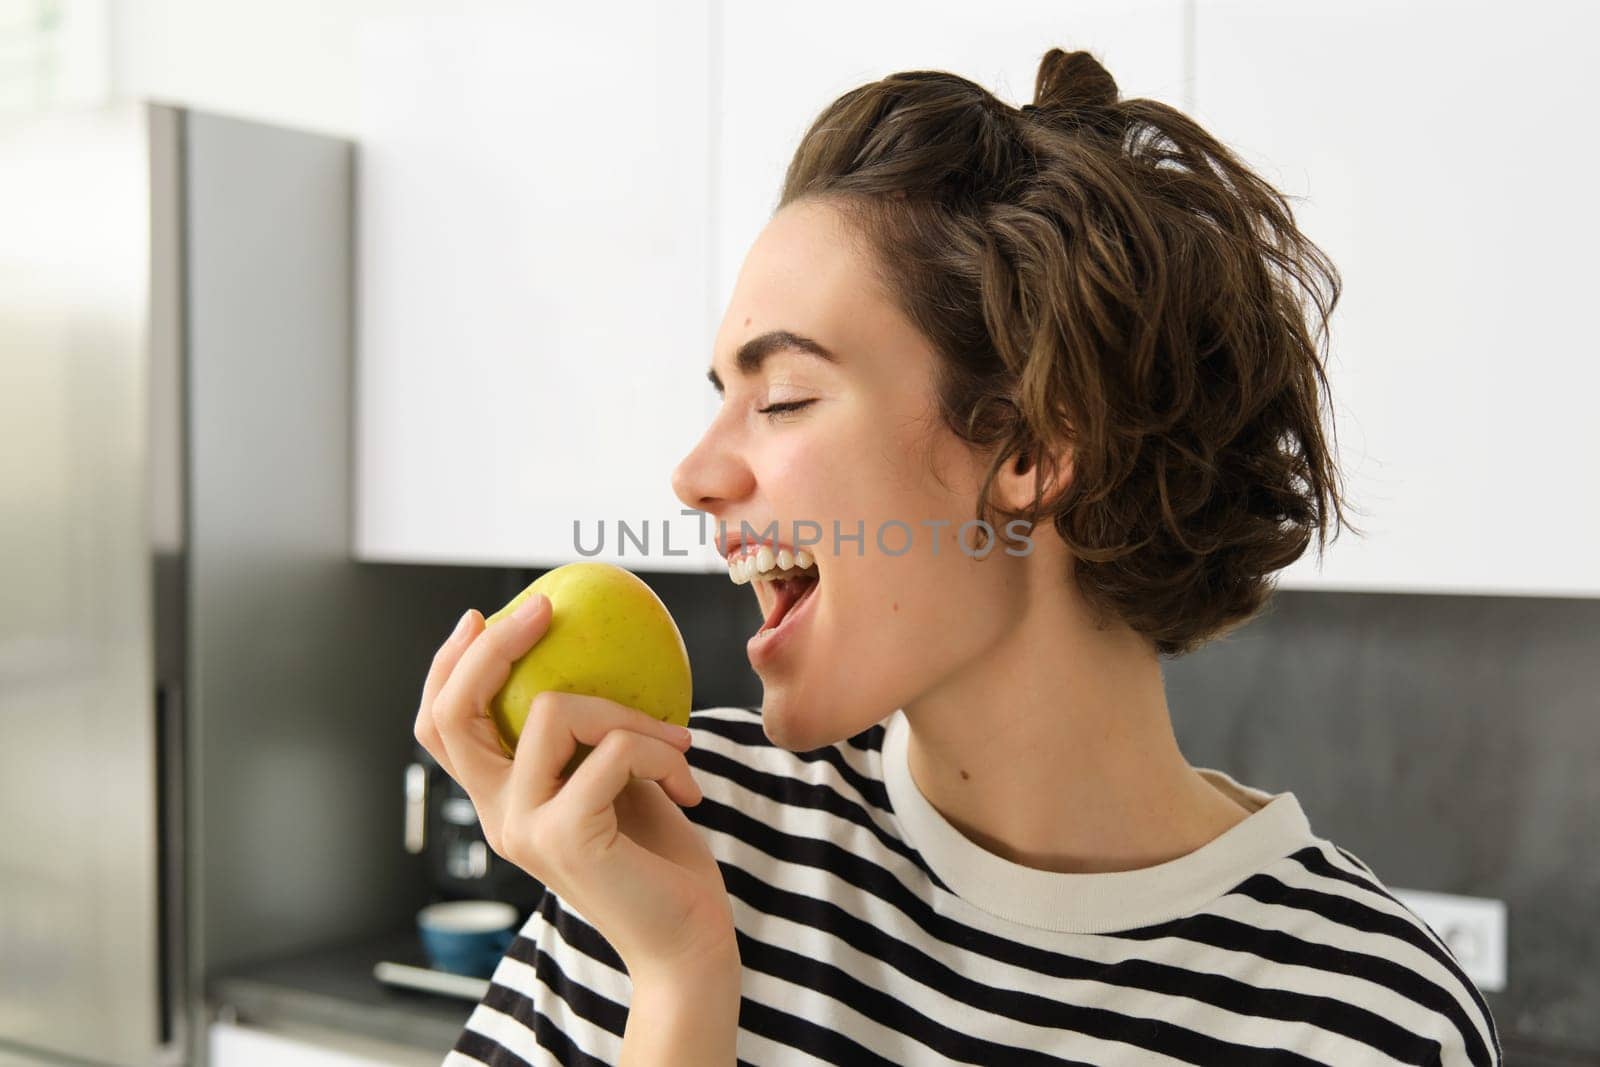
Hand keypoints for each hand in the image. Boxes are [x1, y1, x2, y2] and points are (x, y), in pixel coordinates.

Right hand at [413, 597, 738, 981]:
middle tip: (543, 610)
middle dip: (491, 648)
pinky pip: (614, 750)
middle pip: (455, 714)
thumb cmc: (660, 859)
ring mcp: (525, 828)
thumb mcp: (617, 780)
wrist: (686, 943)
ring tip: (676, 742)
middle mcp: (498, 817)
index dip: (446, 668)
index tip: (480, 617)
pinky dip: (662, 753)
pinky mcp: (566, 836)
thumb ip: (590, 736)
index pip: (441, 729)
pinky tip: (688, 786)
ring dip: (630, 714)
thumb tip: (594, 653)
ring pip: (555, 712)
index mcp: (501, 802)